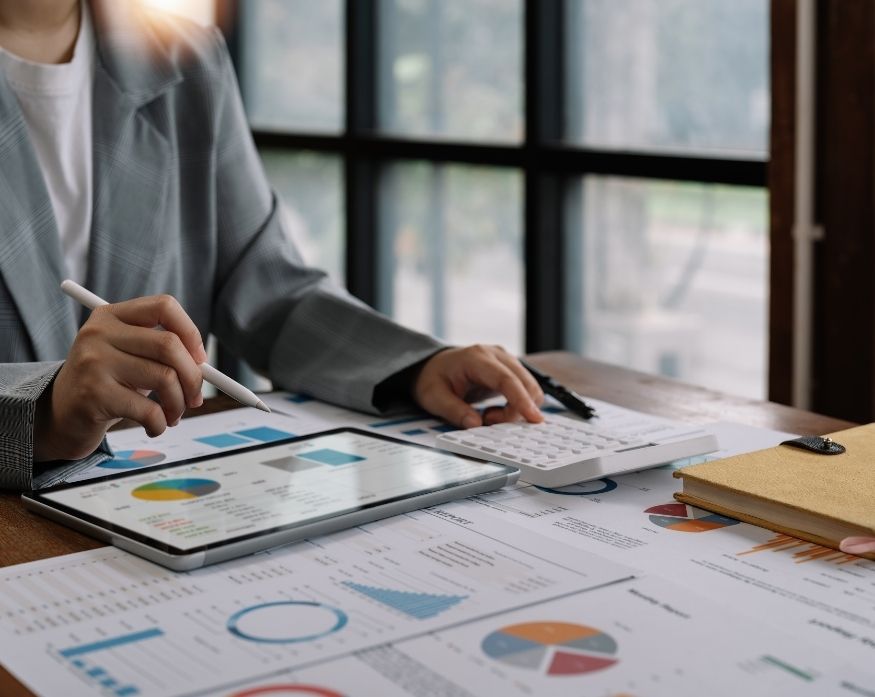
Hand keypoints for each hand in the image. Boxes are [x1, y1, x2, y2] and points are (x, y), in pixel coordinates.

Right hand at [34, 295, 206, 460]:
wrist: (60, 414)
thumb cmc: (107, 383)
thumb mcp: (130, 357)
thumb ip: (163, 353)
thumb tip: (204, 367)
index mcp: (111, 315)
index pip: (164, 306)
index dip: (191, 333)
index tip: (200, 360)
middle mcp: (99, 333)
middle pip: (169, 345)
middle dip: (193, 377)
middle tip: (195, 398)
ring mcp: (94, 362)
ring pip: (165, 378)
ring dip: (179, 404)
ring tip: (173, 415)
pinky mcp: (94, 394)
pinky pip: (149, 410)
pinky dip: (161, 423)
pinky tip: (155, 426)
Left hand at [412, 345, 543, 428]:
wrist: (432, 367)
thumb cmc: (433, 380)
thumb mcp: (433, 398)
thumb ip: (454, 411)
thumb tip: (475, 425)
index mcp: (476, 358)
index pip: (506, 379)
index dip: (521, 399)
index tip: (534, 419)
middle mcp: (496, 355)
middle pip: (524, 383)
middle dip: (516, 410)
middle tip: (489, 421)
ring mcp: (506, 361)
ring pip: (530, 388)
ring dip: (516, 410)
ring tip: (488, 416)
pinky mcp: (510, 371)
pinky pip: (525, 390)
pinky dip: (517, 406)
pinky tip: (495, 411)